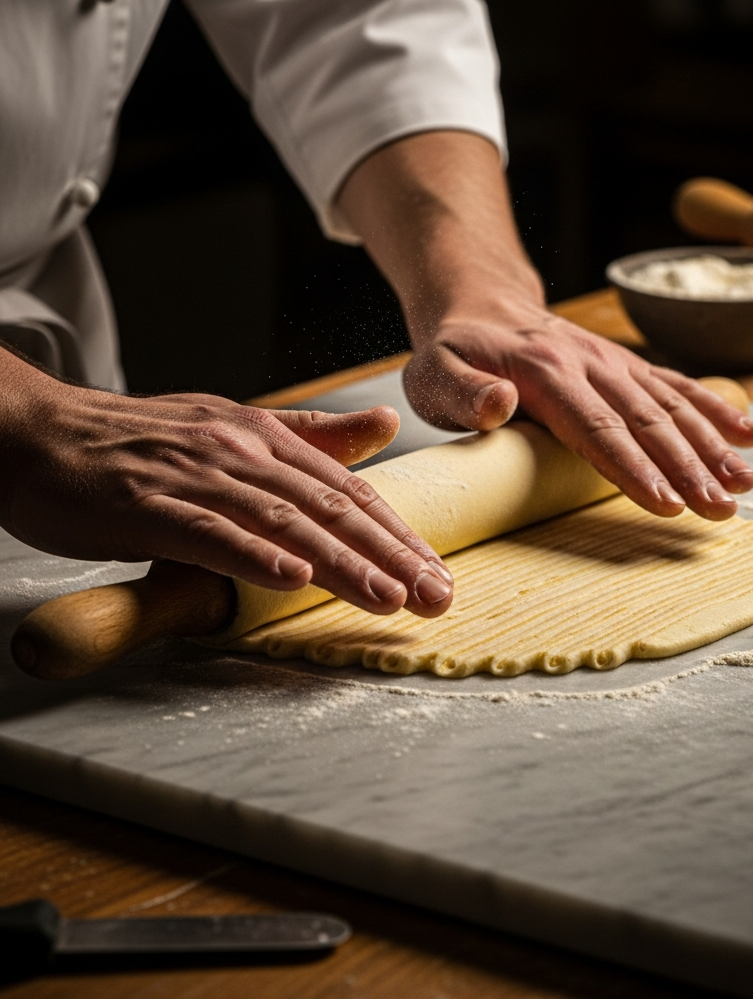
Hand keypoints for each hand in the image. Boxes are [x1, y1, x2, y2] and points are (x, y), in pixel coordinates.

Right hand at [0, 353, 452, 617]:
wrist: (41, 433)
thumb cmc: (142, 441)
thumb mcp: (235, 427)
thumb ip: (313, 435)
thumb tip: (385, 427)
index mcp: (265, 437)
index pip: (348, 491)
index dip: (397, 532)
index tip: (436, 571)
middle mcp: (241, 452)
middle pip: (329, 508)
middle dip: (389, 554)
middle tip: (437, 595)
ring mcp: (195, 477)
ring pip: (283, 522)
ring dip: (340, 562)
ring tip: (388, 597)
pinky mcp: (148, 505)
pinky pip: (208, 533)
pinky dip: (252, 555)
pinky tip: (291, 578)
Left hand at [403, 299, 752, 520]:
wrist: (480, 303)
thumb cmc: (455, 352)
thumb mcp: (435, 372)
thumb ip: (464, 392)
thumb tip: (501, 404)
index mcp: (545, 372)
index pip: (596, 427)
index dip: (634, 468)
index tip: (667, 503)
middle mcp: (590, 364)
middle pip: (647, 421)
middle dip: (689, 468)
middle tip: (721, 510)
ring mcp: (614, 363)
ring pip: (672, 405)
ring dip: (711, 446)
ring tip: (745, 486)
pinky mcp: (626, 366)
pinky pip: (677, 385)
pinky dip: (715, 410)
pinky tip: (750, 437)